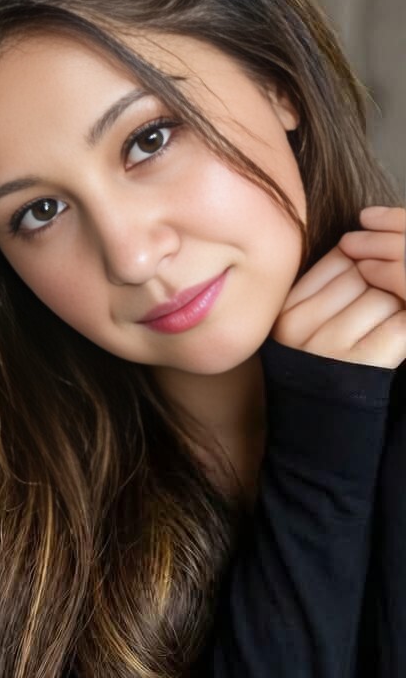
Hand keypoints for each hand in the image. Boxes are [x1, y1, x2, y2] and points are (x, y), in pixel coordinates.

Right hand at [270, 206, 405, 369]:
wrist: (315, 435)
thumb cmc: (318, 373)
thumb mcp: (304, 325)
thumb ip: (328, 284)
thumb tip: (365, 242)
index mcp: (284, 308)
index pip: (341, 258)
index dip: (369, 260)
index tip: (375, 278)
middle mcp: (299, 325)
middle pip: (366, 272)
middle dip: (386, 282)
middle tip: (384, 302)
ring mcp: (329, 347)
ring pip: (386, 296)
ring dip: (399, 305)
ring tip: (390, 320)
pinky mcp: (361, 367)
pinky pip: (401, 325)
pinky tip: (399, 332)